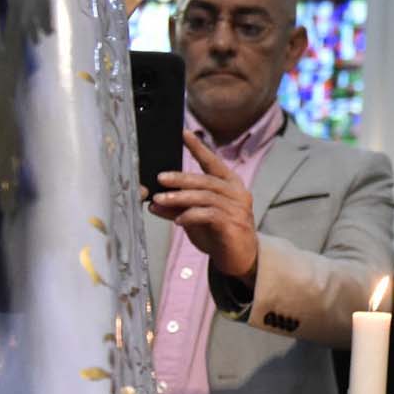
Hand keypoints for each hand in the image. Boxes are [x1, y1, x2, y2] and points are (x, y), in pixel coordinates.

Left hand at [150, 132, 259, 281]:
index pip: (213, 162)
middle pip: (206, 180)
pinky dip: (191, 215)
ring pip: (205, 196)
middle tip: (160, 178)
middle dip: (181, 178)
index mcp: (230, 185)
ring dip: (180, 198)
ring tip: (160, 201)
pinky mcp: (233, 224)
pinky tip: (179, 221)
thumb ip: (178, 208)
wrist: (241, 259)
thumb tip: (152, 203)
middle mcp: (237, 193)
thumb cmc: (219, 234)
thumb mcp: (195, 218)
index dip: (199, 148)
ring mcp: (237, 208)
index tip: (184, 133)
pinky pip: (209, 214)